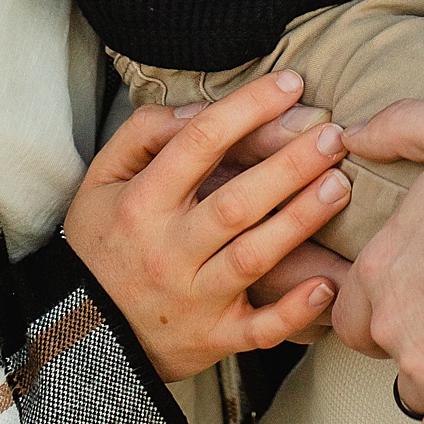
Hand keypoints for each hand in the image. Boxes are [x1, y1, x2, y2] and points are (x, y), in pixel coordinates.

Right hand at [63, 71, 351, 378]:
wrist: (84, 334)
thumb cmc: (102, 243)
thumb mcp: (101, 179)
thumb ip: (144, 134)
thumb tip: (201, 110)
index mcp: (142, 203)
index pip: (199, 143)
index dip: (249, 108)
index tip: (291, 84)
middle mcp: (168, 250)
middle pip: (237, 202)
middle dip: (290, 166)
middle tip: (335, 136)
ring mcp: (193, 298)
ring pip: (254, 257)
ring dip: (300, 221)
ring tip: (340, 186)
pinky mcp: (214, 339)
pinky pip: (260, 329)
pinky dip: (295, 311)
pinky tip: (327, 283)